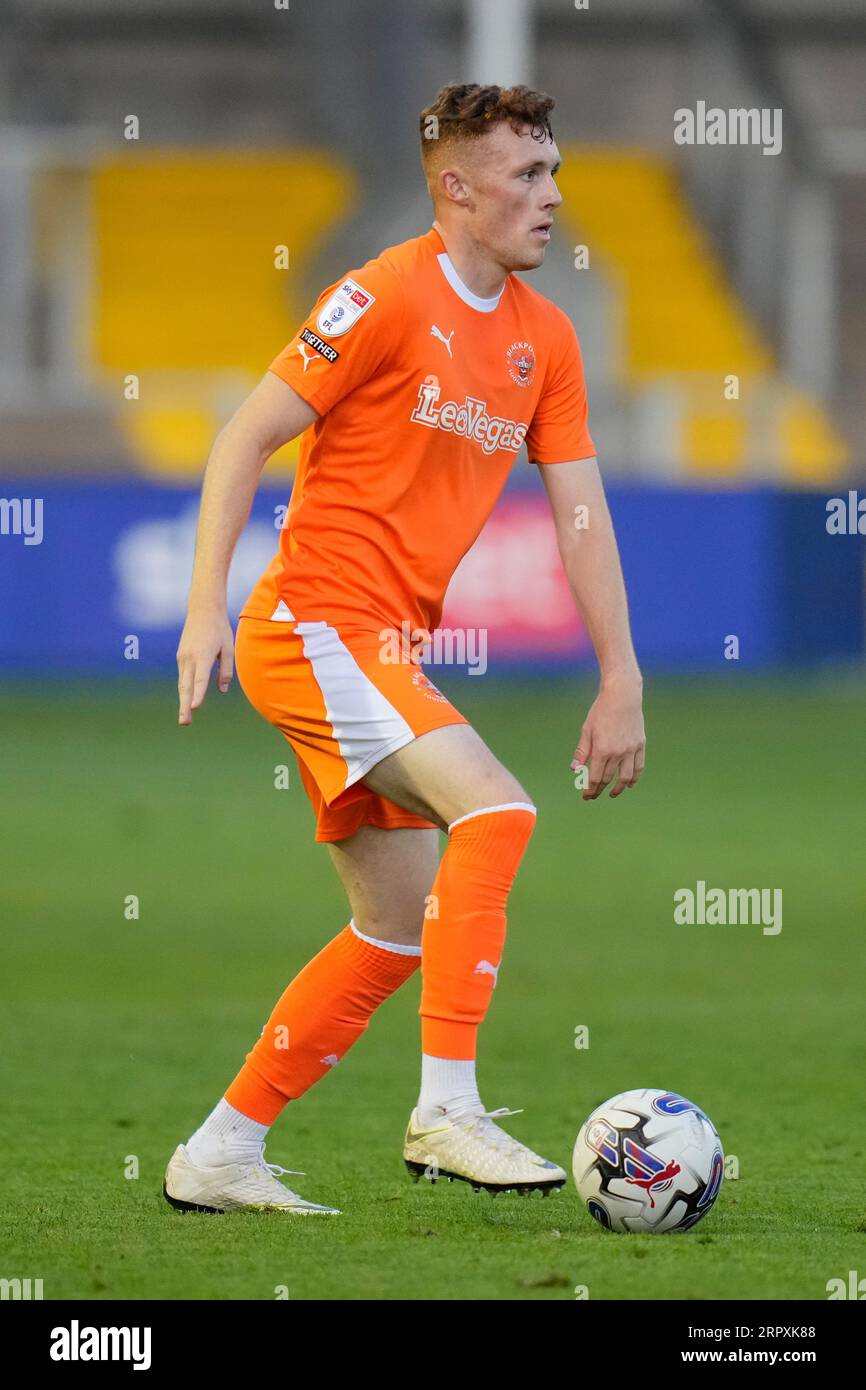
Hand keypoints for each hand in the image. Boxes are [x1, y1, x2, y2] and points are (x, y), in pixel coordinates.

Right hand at [177, 607, 234, 725]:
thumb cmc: (219, 629)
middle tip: (185, 723)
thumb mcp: (229, 648)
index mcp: (204, 655)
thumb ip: (226, 670)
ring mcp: (182, 657)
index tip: (195, 707)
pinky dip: (185, 690)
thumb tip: (222, 690)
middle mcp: (190, 658)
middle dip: (185, 706)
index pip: (200, 679)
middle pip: (187, 686)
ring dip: (183, 701)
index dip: (198, 694)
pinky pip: (184, 676)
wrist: (202, 609)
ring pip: (183, 683)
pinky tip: (187, 701)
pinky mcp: (180, 657)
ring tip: (185, 718)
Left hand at [571, 674, 644, 799]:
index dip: (590, 789)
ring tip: (612, 794)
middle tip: (594, 796)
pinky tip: (629, 784)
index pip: (595, 777)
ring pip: (626, 777)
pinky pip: (639, 767)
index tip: (586, 796)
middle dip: (600, 790)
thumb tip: (574, 770)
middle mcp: (618, 753)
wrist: (622, 696)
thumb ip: (582, 752)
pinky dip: (634, 778)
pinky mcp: (640, 745)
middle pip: (609, 779)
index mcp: (602, 750)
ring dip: (619, 789)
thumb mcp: (587, 730)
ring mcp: (631, 750)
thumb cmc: (601, 711)